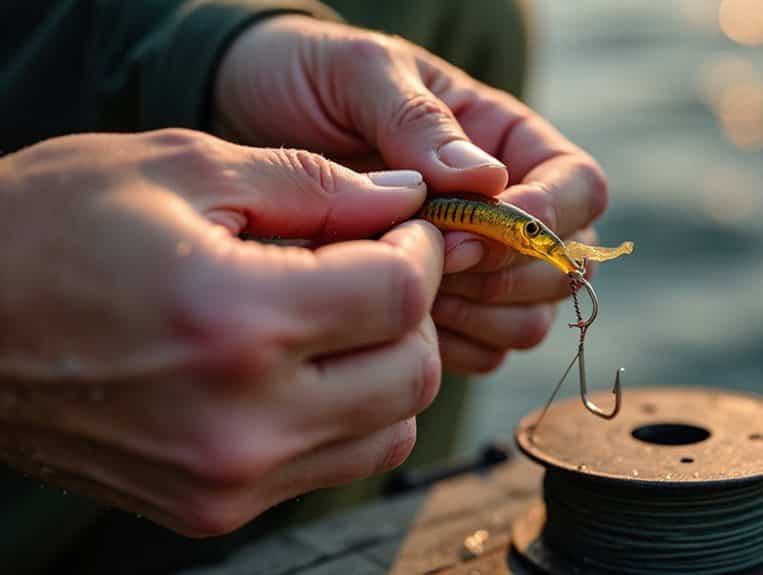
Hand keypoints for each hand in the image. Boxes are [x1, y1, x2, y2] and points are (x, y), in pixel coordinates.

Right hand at [0, 129, 442, 535]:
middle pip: (414, 375)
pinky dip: (344, 415)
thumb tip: (405, 199)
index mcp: (235, 322)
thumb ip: (313, 186)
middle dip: (416, 312)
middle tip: (379, 266)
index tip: (401, 226)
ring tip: (340, 317)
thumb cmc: (47, 229)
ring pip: (389, 432)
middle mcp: (241, 423)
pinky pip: (330, 466)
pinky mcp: (211, 510)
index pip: (400, 296)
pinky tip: (300, 365)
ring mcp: (227, 480)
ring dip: (388, 368)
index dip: (420, 250)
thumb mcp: (180, 170)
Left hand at [214, 15, 608, 372]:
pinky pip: (483, 353)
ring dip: (478, 316)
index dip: (544, 218)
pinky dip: (449, 348)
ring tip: (404, 287)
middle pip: (564, 267)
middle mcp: (507, 208)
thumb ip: (419, 121)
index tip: (473, 226)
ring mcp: (480, 265)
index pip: (579, 188)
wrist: (244, 116)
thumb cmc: (308, 79)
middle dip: (506, 275)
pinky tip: (393, 322)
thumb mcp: (359, 73)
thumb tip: (486, 181)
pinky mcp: (447, 309)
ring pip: (529, 320)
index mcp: (506, 141)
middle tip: (430, 259)